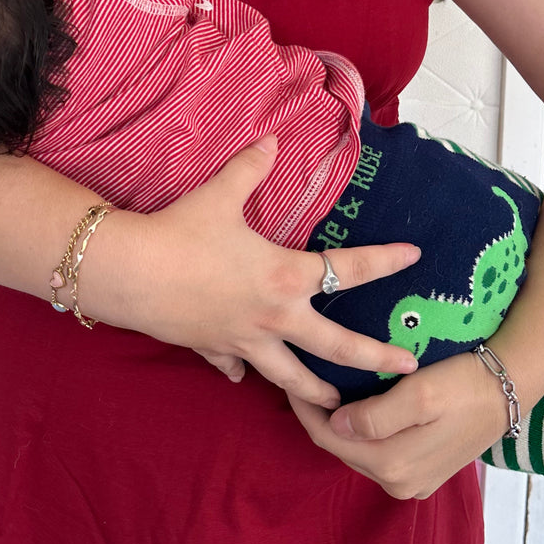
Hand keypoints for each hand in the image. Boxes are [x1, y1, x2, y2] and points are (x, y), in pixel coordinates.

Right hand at [77, 135, 423, 409]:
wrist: (130, 273)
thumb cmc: (181, 232)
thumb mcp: (221, 193)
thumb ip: (251, 167)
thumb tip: (271, 140)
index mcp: (285, 276)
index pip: (348, 269)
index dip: (384, 261)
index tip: (413, 258)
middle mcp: (274, 316)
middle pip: (335, 345)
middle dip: (375, 358)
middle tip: (407, 367)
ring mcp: (243, 339)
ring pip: (289, 374)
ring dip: (315, 389)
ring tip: (335, 403)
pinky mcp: (212, 348)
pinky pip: (234, 365)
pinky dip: (241, 371)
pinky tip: (242, 375)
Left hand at [286, 349, 511, 497]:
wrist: (510, 389)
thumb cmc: (465, 383)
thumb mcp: (420, 393)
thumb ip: (375, 415)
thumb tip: (337, 424)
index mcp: (393, 465)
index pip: (328, 437)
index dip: (305, 406)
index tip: (290, 376)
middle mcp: (399, 483)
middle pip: (341, 447)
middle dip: (320, 414)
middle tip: (303, 378)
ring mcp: (412, 482)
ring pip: (358, 451)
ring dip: (341, 424)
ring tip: (326, 389)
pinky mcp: (423, 473)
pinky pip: (379, 453)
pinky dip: (363, 432)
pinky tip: (358, 406)